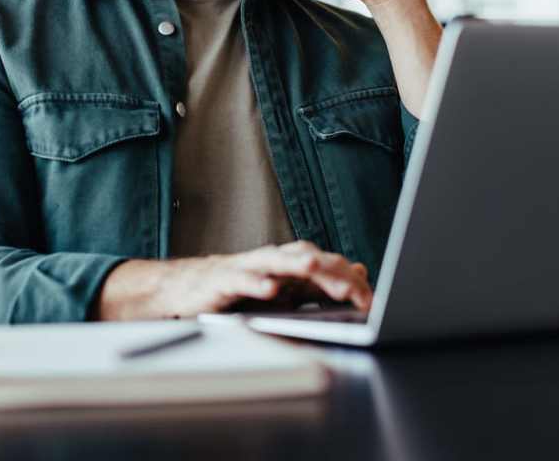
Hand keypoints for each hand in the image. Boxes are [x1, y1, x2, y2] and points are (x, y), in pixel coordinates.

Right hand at [95, 240, 372, 319]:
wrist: (187, 290)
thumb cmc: (239, 290)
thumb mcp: (284, 291)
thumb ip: (319, 283)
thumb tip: (359, 272)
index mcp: (289, 264)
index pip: (327, 266)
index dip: (349, 281)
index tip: (371, 301)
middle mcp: (272, 260)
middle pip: (307, 258)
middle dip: (331, 273)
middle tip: (355, 291)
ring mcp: (247, 268)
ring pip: (276, 262)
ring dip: (296, 264)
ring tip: (314, 269)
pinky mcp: (223, 280)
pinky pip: (242, 280)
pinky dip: (256, 283)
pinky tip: (269, 291)